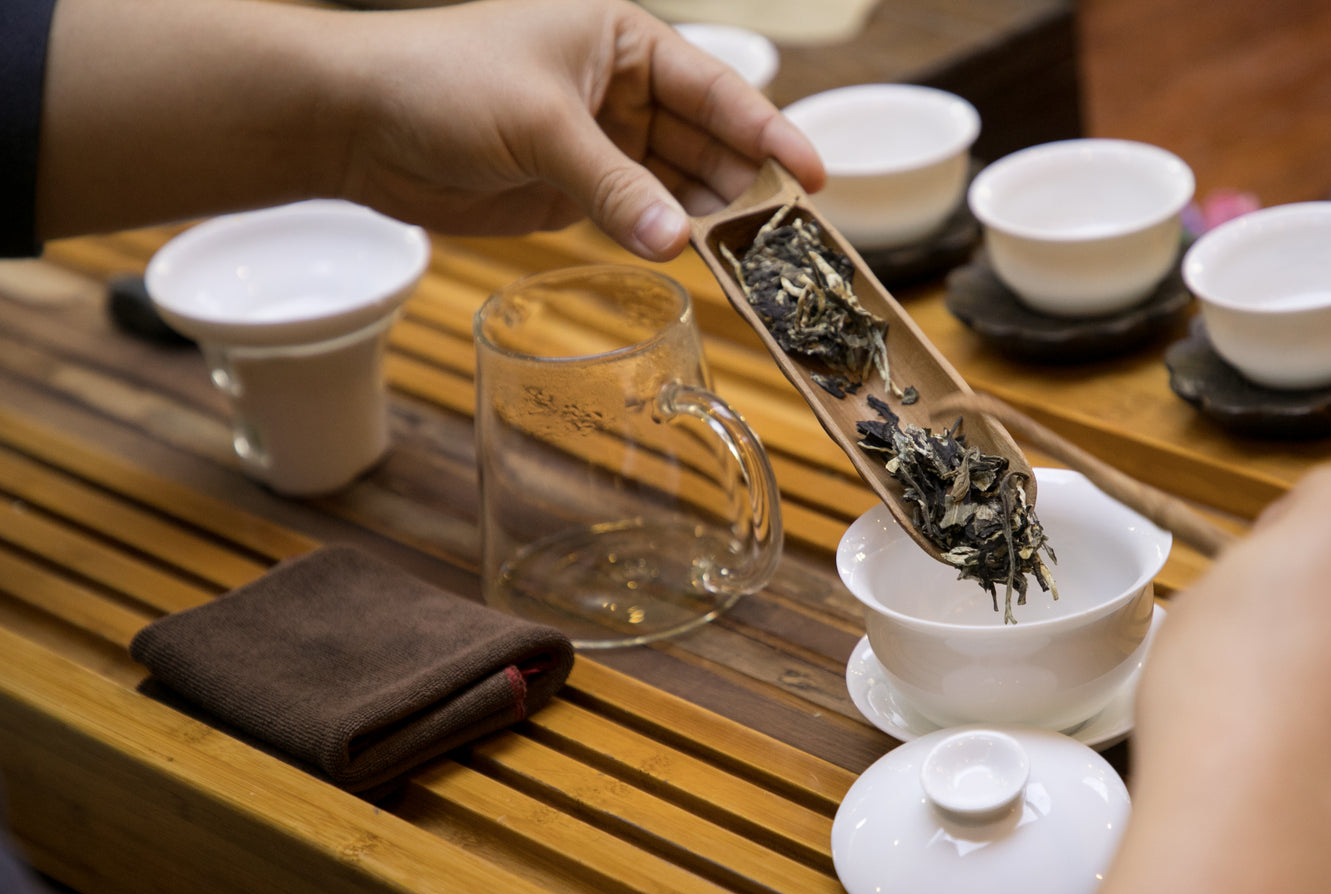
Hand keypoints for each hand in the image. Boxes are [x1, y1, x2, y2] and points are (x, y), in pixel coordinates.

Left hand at [333, 0, 823, 257]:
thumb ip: (612, 187)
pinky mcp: (574, 191)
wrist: (358, 122)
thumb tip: (676, 241)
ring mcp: (600, 143)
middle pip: (706, 141)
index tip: (814, 175)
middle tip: (786, 235)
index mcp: (621, 40)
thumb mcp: (539, 125)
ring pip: (676, 184)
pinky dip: (664, 237)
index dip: (768, 132)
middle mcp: (619, 88)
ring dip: (710, 218)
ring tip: (752, 257)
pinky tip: (695, 258)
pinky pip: (637, 215)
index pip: (715, 88)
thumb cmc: (441, 82)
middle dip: (745, 184)